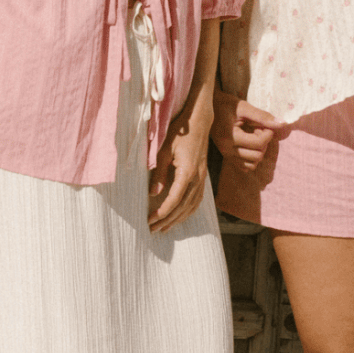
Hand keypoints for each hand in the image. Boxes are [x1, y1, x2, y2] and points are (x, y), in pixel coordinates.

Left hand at [149, 114, 211, 231]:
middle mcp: (197, 178)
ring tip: (165, 228)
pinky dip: (189, 211)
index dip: (162, 213)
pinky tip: (181, 216)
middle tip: (153, 230)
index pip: (174, 200)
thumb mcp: (163, 151)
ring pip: (191, 206)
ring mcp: (202, 179)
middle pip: (183, 207)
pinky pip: (198, 200)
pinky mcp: (203, 177)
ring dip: (178, 219)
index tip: (150, 220)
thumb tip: (153, 194)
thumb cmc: (179, 133)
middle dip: (167, 220)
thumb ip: (159, 173)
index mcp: (187, 172)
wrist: (199, 122)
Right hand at [210, 90, 286, 171]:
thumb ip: (263, 116)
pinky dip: (252, 158)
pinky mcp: (227, 157)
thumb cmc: (225, 105)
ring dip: (259, 151)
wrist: (208, 107)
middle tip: (258, 129)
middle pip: (258, 155)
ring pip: (252, 164)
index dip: (268, 133)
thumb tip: (282, 124)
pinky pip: (245, 167)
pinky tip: (250, 144)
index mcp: (229, 137)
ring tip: (253, 137)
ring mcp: (226, 155)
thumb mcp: (244, 107)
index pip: (259, 143)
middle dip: (264, 142)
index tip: (265, 124)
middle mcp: (227, 150)